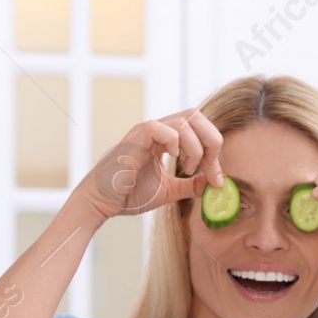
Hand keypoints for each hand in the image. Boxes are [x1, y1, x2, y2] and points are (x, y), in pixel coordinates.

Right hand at [72, 109, 222, 222]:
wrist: (102, 203)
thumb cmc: (129, 195)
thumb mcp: (170, 191)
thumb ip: (191, 185)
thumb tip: (214, 182)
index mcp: (166, 138)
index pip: (199, 127)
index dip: (213, 149)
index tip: (215, 176)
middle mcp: (157, 130)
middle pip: (195, 115)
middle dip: (211, 140)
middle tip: (209, 166)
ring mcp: (145, 132)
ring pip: (184, 121)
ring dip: (195, 147)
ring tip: (188, 168)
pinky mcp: (135, 139)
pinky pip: (160, 128)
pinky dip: (174, 142)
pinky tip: (173, 158)